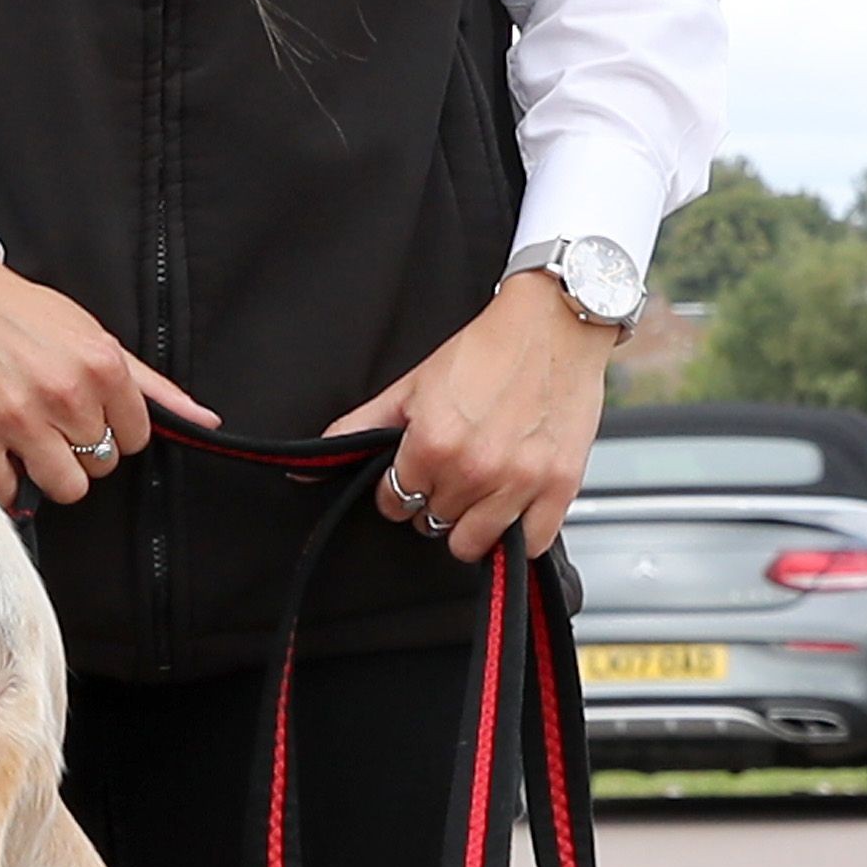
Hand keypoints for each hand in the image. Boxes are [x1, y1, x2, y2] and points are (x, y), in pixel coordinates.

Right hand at [0, 246, 212, 507]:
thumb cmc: (21, 314)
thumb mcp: (94, 336)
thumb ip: (150, 385)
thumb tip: (203, 421)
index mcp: (100, 365)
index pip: (134, 439)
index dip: (110, 430)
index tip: (85, 416)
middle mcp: (64, 393)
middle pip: (101, 466)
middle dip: (79, 449)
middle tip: (50, 421)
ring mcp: (17, 417)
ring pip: (65, 487)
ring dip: (48, 471)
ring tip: (28, 441)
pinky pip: (9, 493)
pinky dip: (5, 483)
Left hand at [332, 275, 615, 567]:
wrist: (553, 323)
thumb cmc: (486, 350)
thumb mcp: (410, 386)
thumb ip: (360, 428)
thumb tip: (307, 468)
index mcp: (432, 445)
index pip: (394, 503)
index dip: (400, 488)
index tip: (416, 471)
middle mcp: (474, 469)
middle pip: (432, 523)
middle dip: (435, 502)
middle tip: (451, 472)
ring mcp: (520, 482)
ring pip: (472, 543)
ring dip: (470, 523)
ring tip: (478, 490)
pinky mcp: (560, 487)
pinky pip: (530, 543)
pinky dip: (520, 532)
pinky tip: (512, 504)